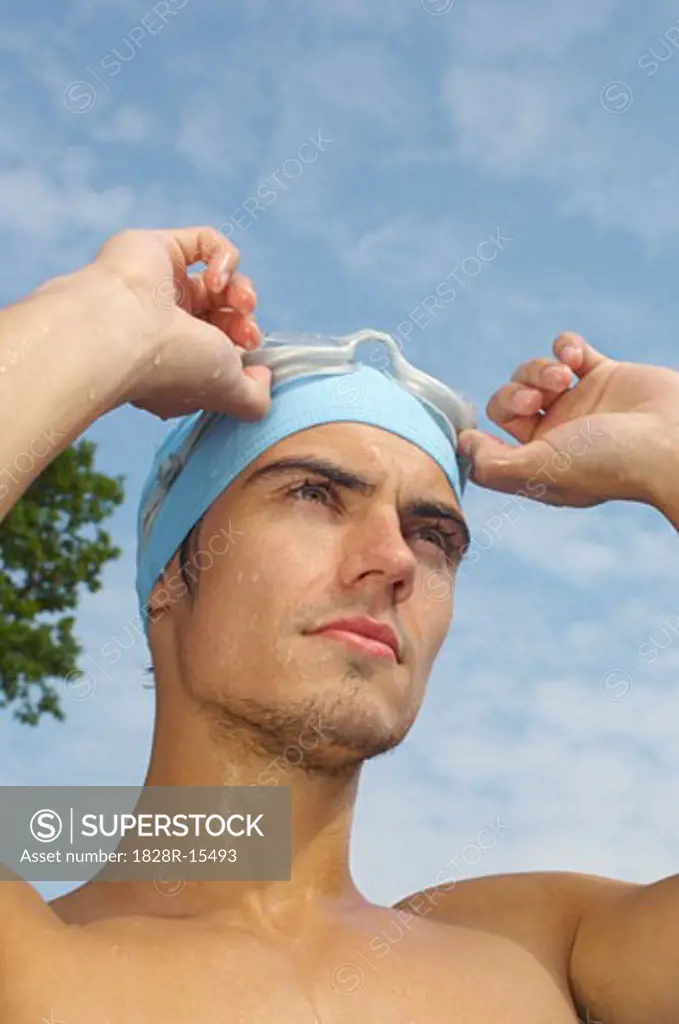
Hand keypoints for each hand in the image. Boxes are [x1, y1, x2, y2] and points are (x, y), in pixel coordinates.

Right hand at [90, 226, 271, 420]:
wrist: (124, 331)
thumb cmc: (171, 366)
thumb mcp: (228, 393)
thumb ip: (254, 398)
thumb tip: (265, 376)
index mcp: (175, 359)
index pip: (219, 346)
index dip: (243, 345)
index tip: (249, 351)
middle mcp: (164, 324)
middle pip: (222, 312)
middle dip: (243, 319)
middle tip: (247, 331)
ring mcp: (160, 285)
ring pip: (219, 279)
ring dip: (241, 289)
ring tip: (240, 301)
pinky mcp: (158, 248)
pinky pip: (207, 242)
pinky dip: (225, 259)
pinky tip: (216, 280)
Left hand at [457, 332, 678, 507]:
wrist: (676, 440)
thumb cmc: (610, 462)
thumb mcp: (541, 470)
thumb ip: (494, 464)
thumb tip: (462, 446)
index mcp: (540, 466)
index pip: (490, 450)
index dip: (479, 439)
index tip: (475, 433)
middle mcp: (557, 436)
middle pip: (507, 402)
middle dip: (514, 392)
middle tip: (536, 400)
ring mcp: (580, 404)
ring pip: (534, 373)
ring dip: (540, 368)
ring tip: (564, 377)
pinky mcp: (604, 375)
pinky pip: (569, 350)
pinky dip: (566, 346)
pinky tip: (576, 357)